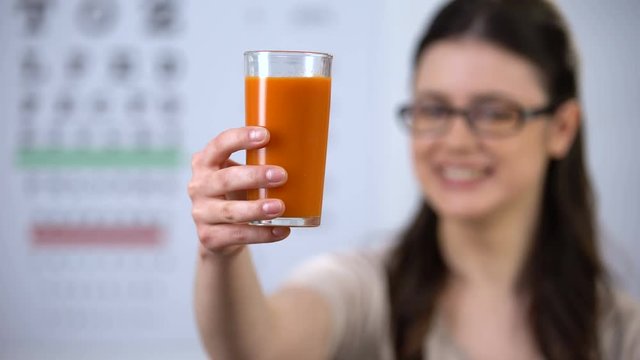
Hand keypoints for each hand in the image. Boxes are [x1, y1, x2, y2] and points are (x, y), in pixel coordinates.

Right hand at [188, 126, 290, 255]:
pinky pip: (237, 235)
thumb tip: (308, 148)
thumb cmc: (238, 193)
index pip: (219, 145)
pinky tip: (281, 230)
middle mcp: (198, 186)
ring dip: (257, 209)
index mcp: (206, 162)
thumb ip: (260, 161)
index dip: (240, 138)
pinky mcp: (209, 237)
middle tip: (282, 175)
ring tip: (280, 207)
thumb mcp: (240, 174)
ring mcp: (201, 213)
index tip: (266, 135)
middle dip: (254, 176)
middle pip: (225, 179)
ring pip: (230, 211)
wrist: (220, 232)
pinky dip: (261, 234)